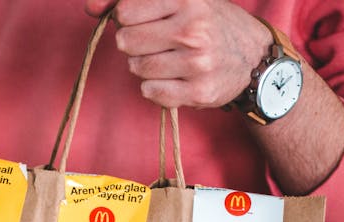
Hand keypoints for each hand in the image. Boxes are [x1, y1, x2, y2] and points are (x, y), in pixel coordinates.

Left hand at [84, 0, 271, 109]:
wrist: (254, 58)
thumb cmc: (210, 23)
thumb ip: (133, 1)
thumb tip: (89, 8)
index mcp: (188, 0)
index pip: (125, 11)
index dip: (127, 18)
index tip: (142, 20)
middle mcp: (193, 30)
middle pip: (126, 41)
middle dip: (133, 43)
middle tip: (155, 42)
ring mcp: (197, 63)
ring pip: (137, 68)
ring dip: (143, 65)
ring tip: (167, 59)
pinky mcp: (198, 92)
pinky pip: (150, 92)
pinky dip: (154, 87)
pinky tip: (172, 77)